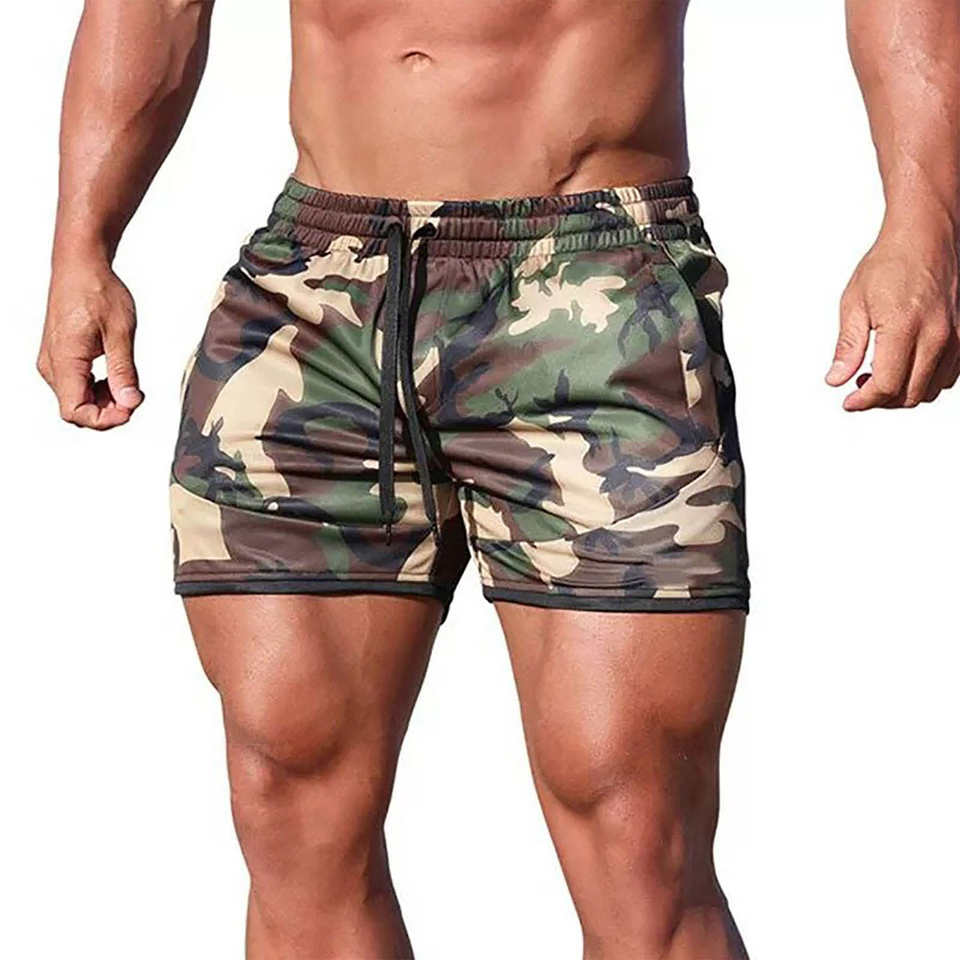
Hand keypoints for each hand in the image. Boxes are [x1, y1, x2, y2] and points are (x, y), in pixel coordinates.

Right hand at [38, 258, 142, 429]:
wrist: (81, 267)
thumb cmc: (97, 291)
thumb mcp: (120, 333)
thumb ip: (124, 371)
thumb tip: (130, 402)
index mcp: (64, 360)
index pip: (75, 412)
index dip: (105, 419)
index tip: (130, 408)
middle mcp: (52, 365)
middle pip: (76, 410)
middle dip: (108, 411)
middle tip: (134, 395)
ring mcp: (53, 362)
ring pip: (76, 400)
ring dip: (104, 401)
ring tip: (128, 384)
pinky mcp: (60, 357)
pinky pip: (76, 386)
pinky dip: (98, 389)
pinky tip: (116, 378)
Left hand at [827, 224, 959, 409]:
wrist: (926, 236)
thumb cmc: (891, 263)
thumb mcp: (854, 303)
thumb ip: (847, 347)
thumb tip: (836, 379)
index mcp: (904, 327)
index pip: (886, 386)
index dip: (864, 401)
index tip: (849, 402)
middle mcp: (936, 335)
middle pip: (910, 394)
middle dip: (881, 400)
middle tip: (860, 387)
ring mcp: (956, 336)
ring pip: (931, 389)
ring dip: (903, 392)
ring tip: (879, 375)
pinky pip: (948, 375)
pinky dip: (925, 381)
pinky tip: (904, 367)